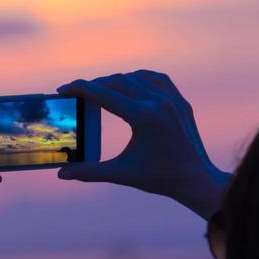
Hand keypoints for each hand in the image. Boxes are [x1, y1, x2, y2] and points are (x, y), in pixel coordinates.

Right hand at [56, 70, 229, 219]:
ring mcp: (172, 99)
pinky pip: (157, 79)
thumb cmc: (159, 178)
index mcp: (142, 117)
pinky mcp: (180, 101)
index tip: (63, 89)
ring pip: (136, 78)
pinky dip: (139, 78)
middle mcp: (158, 102)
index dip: (79, 89)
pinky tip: (130, 84)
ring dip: (116, 81)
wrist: (196, 180)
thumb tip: (61, 174)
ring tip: (101, 91)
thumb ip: (89, 172)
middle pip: (117, 81)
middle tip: (77, 93)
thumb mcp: (121, 174)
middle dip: (94, 85)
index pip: (102, 94)